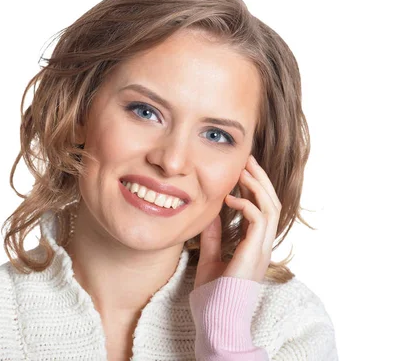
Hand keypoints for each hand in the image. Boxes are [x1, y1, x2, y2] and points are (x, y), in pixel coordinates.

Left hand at [194, 155, 281, 288]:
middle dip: (261, 180)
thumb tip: (209, 216)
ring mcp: (261, 250)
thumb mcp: (210, 260)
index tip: (242, 172)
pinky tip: (230, 199)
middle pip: (272, 204)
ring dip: (258, 186)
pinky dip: (247, 205)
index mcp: (254, 248)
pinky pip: (259, 221)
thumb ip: (212, 238)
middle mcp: (262, 247)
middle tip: (248, 161)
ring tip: (244, 170)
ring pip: (271, 208)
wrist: (216, 321)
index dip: (255, 189)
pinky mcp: (254, 253)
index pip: (263, 211)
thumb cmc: (213, 297)